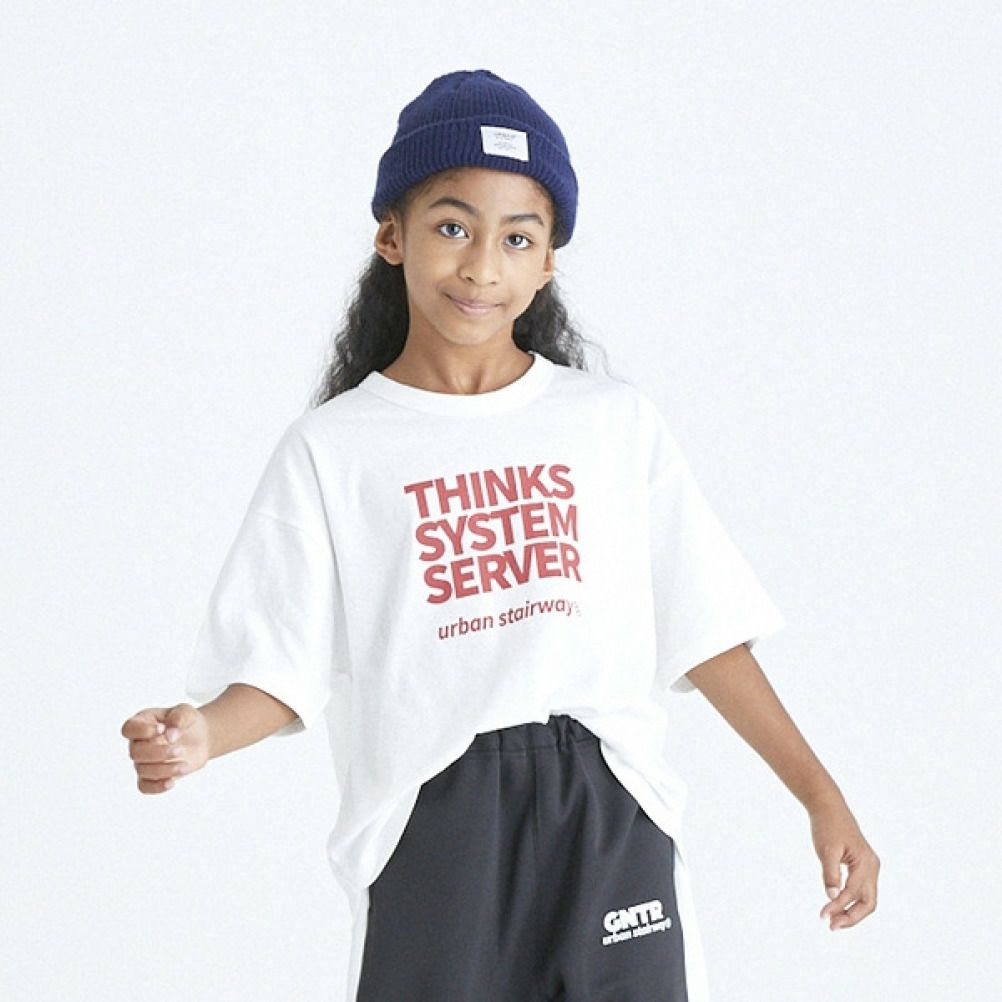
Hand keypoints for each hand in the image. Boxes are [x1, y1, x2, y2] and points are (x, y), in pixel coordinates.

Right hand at [121, 703, 209, 793]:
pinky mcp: (152, 776)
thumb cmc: (188, 722)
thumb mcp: (187, 712)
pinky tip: (172, 782)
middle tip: (180, 750)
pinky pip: (144, 786)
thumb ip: (179, 717)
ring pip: (142, 770)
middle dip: (158, 753)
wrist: (201, 738)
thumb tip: (170, 734)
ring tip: (184, 766)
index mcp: (142, 723)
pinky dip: (157, 787)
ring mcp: (143, 761)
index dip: (142, 731)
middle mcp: (138, 743)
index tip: (162, 729)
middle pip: (135, 753)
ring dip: (164, 769)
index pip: (129, 728)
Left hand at [809, 797, 879, 929]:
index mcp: (866, 862)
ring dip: (851, 911)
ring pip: (866, 898)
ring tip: (832, 920)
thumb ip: (830, 874)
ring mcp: (870, 866)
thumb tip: (831, 897)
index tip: (822, 916)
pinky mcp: (863, 866)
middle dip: (851, 917)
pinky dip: (851, 901)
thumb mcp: (826, 850)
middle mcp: (872, 866)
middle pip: (869, 902)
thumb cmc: (827, 826)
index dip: (838, 906)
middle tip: (831, 926)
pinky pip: (861, 890)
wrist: (828, 807)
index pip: (854, 893)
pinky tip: (836, 905)